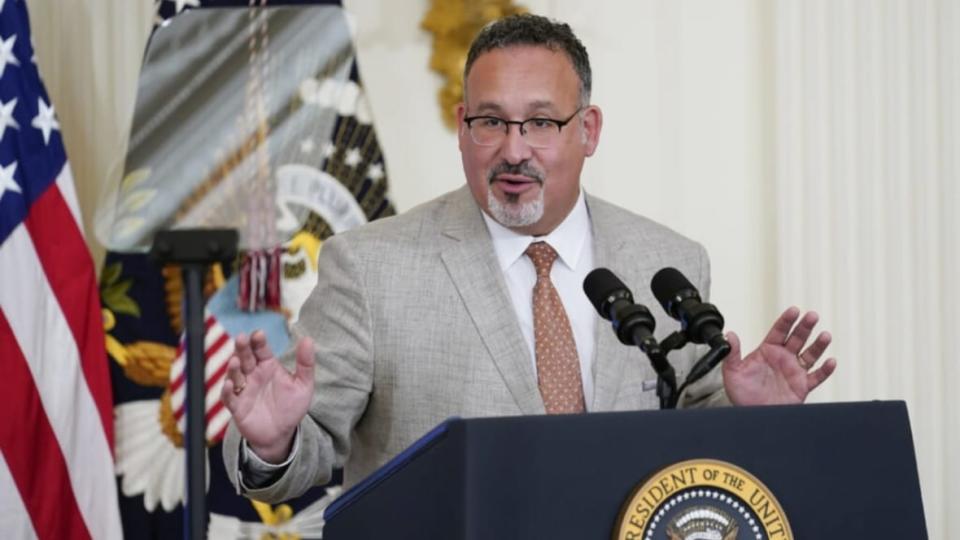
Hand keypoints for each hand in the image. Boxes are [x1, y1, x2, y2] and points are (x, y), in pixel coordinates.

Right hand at [221, 332, 314, 462]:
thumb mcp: (303, 385)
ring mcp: (243, 390)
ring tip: (235, 361)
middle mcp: (253, 375)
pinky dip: (227, 391)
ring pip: (234, 375)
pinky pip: (229, 397)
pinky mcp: (237, 407)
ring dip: (233, 368)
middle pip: (245, 358)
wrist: (281, 433)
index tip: (259, 334)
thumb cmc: (291, 406)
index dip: (258, 341)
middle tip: (241, 338)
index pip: (261, 350)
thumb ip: (306, 363)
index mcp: (268, 366)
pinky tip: (229, 384)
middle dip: (242, 348)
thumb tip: (309, 340)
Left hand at [722, 307, 836, 405]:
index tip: (794, 310)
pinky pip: (816, 377)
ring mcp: (794, 371)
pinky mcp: (802, 386)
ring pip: (810, 355)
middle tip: (812, 316)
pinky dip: (825, 370)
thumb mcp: (732, 371)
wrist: (751, 413)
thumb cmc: (741, 393)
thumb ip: (733, 353)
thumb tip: (729, 335)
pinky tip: (831, 362)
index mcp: (768, 351)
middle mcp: (783, 358)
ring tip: (825, 336)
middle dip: (805, 327)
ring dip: (818, 345)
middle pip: (797, 338)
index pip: (779, 331)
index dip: (787, 320)